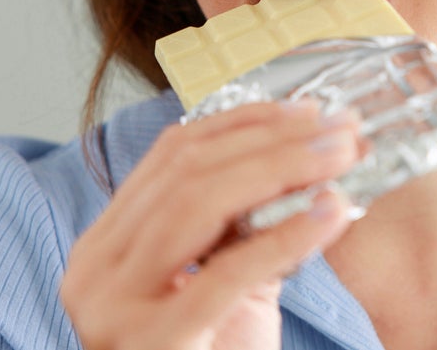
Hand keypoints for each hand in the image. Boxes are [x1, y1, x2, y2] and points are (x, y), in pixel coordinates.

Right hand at [60, 100, 361, 349]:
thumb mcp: (227, 281)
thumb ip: (247, 224)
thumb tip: (312, 154)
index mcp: (106, 246)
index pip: (171, 155)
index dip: (244, 121)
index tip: (307, 109)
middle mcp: (94, 271)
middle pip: (187, 172)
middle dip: (272, 140)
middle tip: (340, 129)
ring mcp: (111, 310)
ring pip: (196, 205)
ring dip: (282, 169)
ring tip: (342, 158)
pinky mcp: (149, 344)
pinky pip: (225, 274)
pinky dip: (286, 235)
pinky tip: (333, 214)